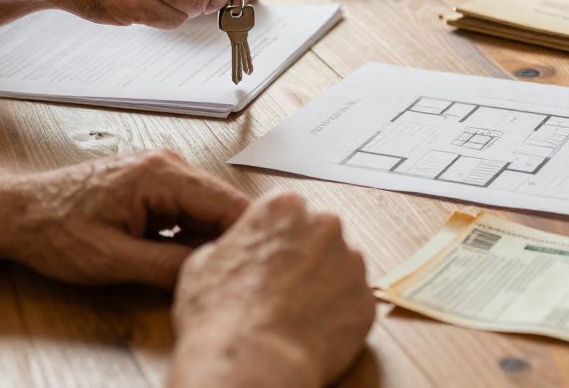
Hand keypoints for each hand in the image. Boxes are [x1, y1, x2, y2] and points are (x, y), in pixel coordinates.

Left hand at [0, 150, 249, 287]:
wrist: (16, 212)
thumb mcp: (112, 260)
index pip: (229, 203)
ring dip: (208, 240)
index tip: (252, 267)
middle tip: (225, 276)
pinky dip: (190, 235)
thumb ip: (167, 266)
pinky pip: (189, 210)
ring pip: (208, 209)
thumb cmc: (53, 230)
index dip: (246, 237)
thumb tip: (211, 271)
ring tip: (198, 270)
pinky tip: (178, 258)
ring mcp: (162, 170)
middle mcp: (168, 163)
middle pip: (223, 205)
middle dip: (227, 240)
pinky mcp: (155, 183)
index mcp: (162, 174)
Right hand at [171, 193, 373, 387]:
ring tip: (293, 314)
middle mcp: (325, 225)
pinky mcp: (365, 299)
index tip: (267, 258)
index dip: (275, 239)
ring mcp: (352, 262)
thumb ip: (232, 245)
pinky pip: (351, 303)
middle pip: (318, 236)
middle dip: (304, 258)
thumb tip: (237, 251)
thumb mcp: (202, 264)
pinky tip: (310, 331)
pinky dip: (336, 315)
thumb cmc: (222, 315)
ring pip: (339, 268)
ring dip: (323, 285)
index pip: (287, 212)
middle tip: (279, 288)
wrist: (254, 362)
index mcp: (284, 207)